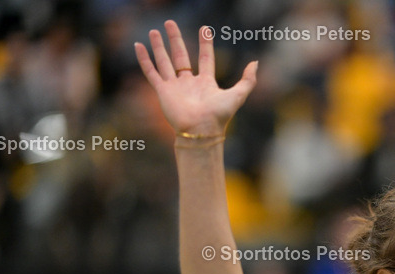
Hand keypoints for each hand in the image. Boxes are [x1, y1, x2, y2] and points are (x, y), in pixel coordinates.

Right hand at [135, 20, 256, 136]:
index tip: (204, 29)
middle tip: (170, 23)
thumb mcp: (238, 95)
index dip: (205, 44)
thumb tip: (255, 62)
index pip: (205, 58)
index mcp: (206, 83)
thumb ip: (248, 80)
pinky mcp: (163, 91)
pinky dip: (144, 59)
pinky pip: (151, 72)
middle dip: (175, 39)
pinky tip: (139, 46)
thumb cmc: (219, 115)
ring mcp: (175, 87)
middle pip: (181, 56)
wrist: (200, 129)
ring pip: (164, 62)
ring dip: (159, 46)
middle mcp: (189, 83)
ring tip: (155, 31)